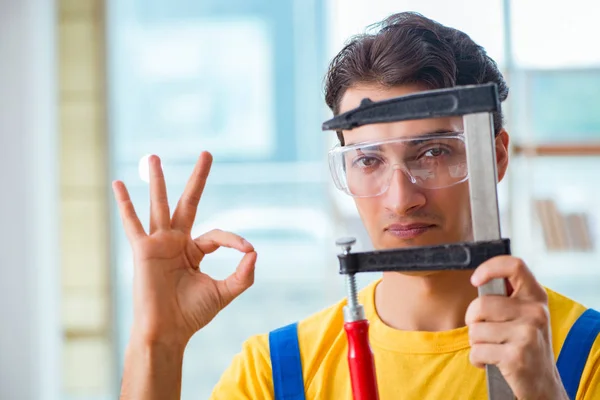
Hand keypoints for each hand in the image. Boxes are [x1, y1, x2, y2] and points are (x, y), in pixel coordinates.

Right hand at [113, 152, 256, 347]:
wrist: (168, 331)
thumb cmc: (192, 315)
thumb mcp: (224, 292)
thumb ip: (243, 274)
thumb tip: (255, 251)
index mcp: (194, 251)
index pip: (218, 235)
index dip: (235, 240)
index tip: (247, 250)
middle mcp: (176, 242)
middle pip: (189, 202)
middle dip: (198, 179)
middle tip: (207, 153)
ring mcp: (159, 243)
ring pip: (160, 205)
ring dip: (158, 181)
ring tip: (155, 156)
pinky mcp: (143, 249)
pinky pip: (132, 223)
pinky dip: (125, 204)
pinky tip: (119, 184)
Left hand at [466, 256, 567, 399]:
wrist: (542, 383)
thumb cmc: (525, 344)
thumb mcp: (525, 315)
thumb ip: (507, 297)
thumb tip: (479, 281)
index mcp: (536, 296)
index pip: (514, 266)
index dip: (490, 267)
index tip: (475, 280)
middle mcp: (535, 312)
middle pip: (481, 304)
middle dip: (472, 320)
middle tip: (483, 330)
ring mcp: (527, 334)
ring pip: (475, 330)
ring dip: (476, 342)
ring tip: (493, 347)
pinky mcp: (516, 356)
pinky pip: (477, 351)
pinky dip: (477, 359)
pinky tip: (491, 361)